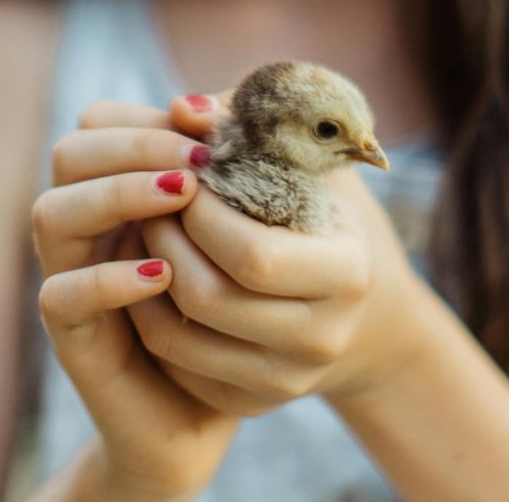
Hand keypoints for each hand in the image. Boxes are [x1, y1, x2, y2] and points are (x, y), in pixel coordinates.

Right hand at [31, 102, 238, 499]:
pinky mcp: (75, 337)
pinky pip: (60, 294)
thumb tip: (212, 107)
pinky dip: (108, 278)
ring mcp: (73, 277)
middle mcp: (87, 228)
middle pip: (69, 154)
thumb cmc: (237, 307)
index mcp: (120, 193)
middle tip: (198, 158)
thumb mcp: (243, 233)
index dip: (146, 115)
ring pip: (52, 212)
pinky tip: (164, 274)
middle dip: (133, 145)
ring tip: (184, 195)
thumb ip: (228, 174)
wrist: (212, 404)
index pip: (99, 125)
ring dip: (116, 195)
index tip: (208, 124)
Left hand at [123, 96, 424, 415]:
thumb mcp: (314, 169)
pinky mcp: (252, 402)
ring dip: (143, 278)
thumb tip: (184, 106)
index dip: (202, 213)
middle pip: (208, 298)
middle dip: (165, 240)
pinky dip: (148, 318)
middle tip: (152, 204)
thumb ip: (256, 131)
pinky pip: (176, 365)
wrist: (364, 317)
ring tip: (145, 234)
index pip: (252, 254)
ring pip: (179, 338)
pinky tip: (149, 278)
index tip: (185, 176)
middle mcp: (323, 338)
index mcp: (348, 274)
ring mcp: (287, 380)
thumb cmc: (331, 223)